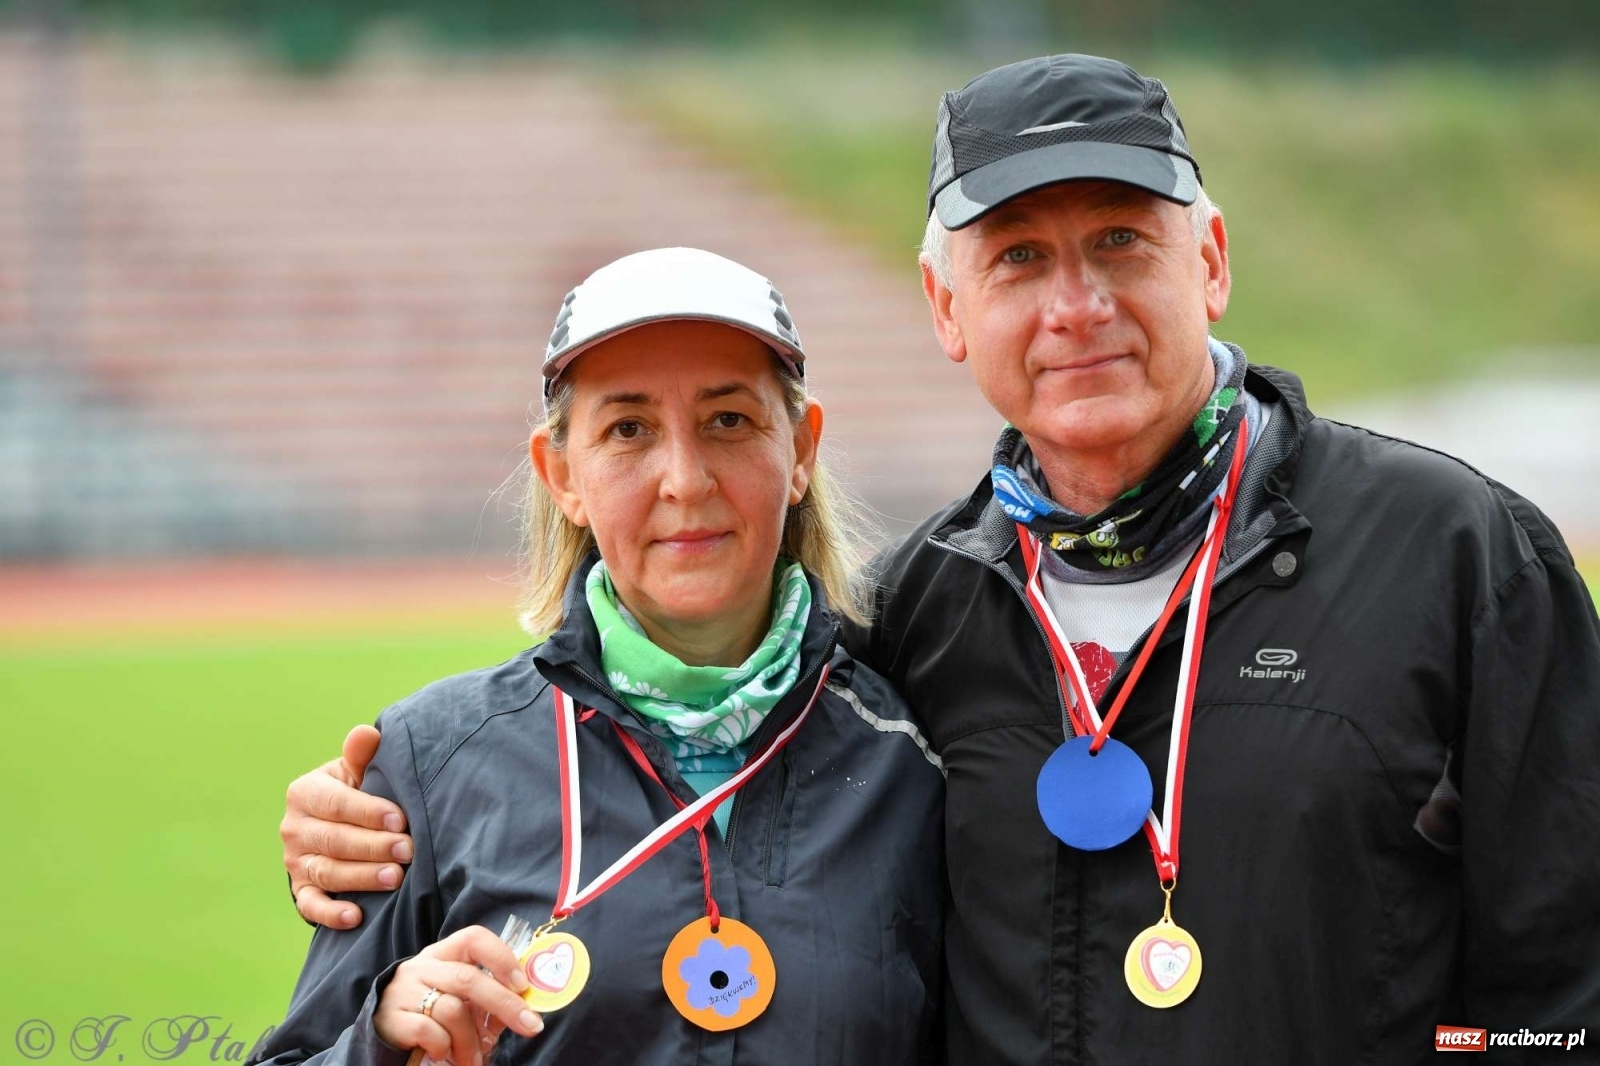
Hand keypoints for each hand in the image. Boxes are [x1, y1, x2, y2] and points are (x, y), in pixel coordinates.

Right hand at [282, 725, 414, 928]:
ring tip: (395, 878)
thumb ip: (362, 756)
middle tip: (408, 851)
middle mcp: (294, 827)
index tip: (401, 820)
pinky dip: (330, 913)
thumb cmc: (356, 793)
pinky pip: (310, 905)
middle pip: (334, 840)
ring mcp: (294, 860)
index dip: (368, 812)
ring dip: (361, 877)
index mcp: (305, 792)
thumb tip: (366, 734)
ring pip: (327, 872)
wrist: (336, 825)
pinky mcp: (299, 889)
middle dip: (373, 846)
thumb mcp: (357, 772)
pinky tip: (355, 917)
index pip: (336, 803)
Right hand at [376, 926, 543, 1065]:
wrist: (383, 1030)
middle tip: (531, 1027)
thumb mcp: (461, 999)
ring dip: (471, 1041)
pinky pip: (429, 1032)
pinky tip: (444, 1054)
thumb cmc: (433, 1012)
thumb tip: (526, 1006)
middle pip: (468, 979)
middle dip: (505, 1004)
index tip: (523, 985)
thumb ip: (489, 999)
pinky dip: (444, 1047)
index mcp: (444, 953)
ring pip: (452, 1010)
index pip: (473, 938)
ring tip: (474, 1059)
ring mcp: (405, 990)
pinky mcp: (392, 1018)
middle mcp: (423, 966)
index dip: (501, 958)